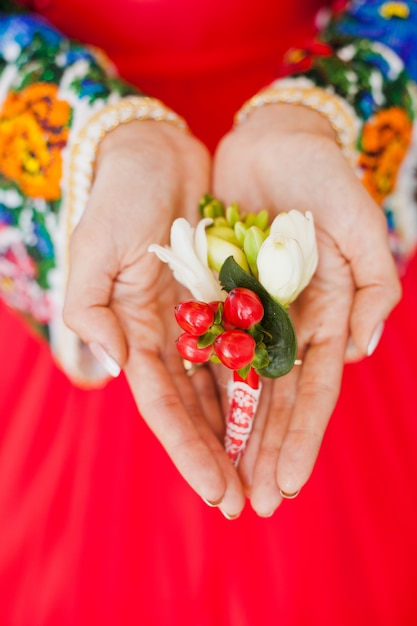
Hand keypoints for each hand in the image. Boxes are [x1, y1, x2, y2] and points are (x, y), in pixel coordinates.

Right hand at [63, 120, 245, 517]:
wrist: (154, 156)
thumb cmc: (118, 198)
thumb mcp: (93, 251)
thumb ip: (91, 310)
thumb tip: (116, 367)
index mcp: (133, 332)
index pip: (163, 405)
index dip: (188, 449)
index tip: (215, 491)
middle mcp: (167, 335)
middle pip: (197, 408)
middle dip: (219, 456)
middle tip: (247, 504)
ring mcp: (199, 320)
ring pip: (224, 388)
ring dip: (243, 432)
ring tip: (265, 475)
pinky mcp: (227, 298)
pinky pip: (246, 347)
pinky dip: (259, 383)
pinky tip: (277, 416)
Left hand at [213, 103, 400, 515]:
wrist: (274, 141)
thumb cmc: (321, 175)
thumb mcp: (357, 220)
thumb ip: (370, 282)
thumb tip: (360, 350)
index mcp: (327, 314)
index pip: (313, 390)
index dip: (300, 438)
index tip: (287, 482)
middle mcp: (290, 325)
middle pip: (275, 402)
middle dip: (263, 453)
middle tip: (250, 505)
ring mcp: (253, 316)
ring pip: (240, 387)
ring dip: (232, 436)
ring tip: (221, 483)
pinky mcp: (220, 299)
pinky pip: (210, 351)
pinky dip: (204, 389)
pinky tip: (196, 427)